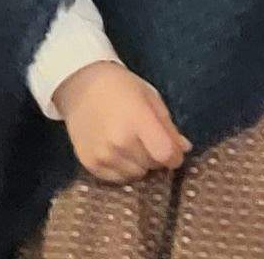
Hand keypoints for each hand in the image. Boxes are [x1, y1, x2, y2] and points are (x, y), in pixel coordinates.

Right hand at [54, 62, 190, 183]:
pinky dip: (122, 169)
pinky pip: (117, 178)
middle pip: (152, 165)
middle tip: (147, 141)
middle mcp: (119, 142)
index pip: (166, 154)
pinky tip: (117, 152)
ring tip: (131, 145)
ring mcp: (103, 155)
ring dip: (139, 164)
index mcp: (137, 121)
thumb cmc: (120, 87)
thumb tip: (184, 149)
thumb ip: (168, 126)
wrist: (80, 85)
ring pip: (136, 174)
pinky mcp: (90, 164)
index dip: (175, 155)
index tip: (173, 151)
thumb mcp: (149, 98)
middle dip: (156, 157)